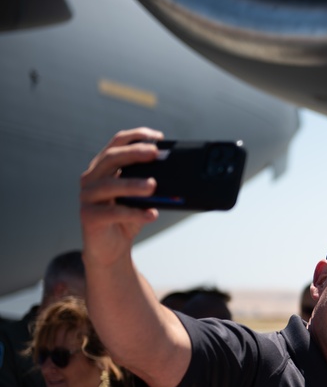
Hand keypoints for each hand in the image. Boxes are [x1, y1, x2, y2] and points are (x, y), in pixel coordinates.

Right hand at [79, 127, 164, 268]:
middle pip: (110, 159)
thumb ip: (150, 185)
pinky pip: (113, 212)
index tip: (157, 137)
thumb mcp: (140, 199)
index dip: (136, 137)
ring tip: (153, 185)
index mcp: (104, 168)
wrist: (110, 249)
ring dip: (133, 184)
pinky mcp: (88, 217)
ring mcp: (87, 197)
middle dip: (133, 153)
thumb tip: (177, 176)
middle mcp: (92, 178)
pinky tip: (152, 214)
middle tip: (155, 154)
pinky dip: (134, 213)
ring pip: (109, 185)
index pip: (116, 144)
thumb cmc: (126, 220)